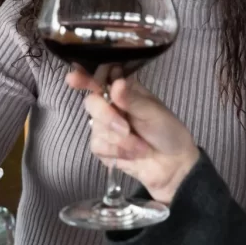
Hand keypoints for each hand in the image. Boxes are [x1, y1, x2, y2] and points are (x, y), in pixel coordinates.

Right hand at [72, 75, 199, 204]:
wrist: (172, 167)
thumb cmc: (167, 132)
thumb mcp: (154, 113)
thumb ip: (132, 99)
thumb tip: (116, 84)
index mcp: (124, 90)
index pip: (100, 78)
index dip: (84, 77)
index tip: (73, 79)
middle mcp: (111, 105)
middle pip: (92, 102)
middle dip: (108, 117)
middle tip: (126, 129)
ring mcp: (104, 126)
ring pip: (95, 127)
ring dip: (120, 140)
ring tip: (141, 147)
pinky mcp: (102, 146)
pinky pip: (97, 145)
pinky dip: (116, 152)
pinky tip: (131, 155)